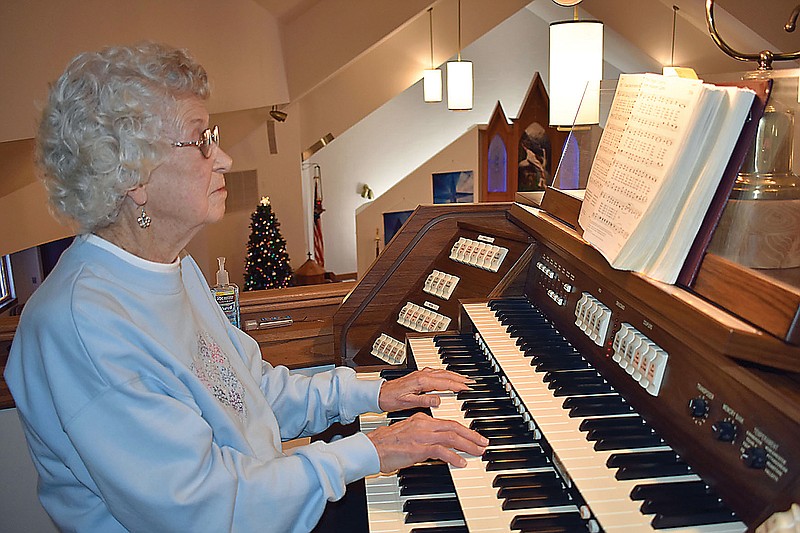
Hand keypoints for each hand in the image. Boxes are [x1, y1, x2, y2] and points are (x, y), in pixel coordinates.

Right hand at [366, 412, 488, 471]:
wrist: (370, 448)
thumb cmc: (385, 445)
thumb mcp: (408, 435)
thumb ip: (423, 437)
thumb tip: (437, 447)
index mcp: (421, 419)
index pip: (447, 422)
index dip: (463, 429)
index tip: (473, 436)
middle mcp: (423, 424)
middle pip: (454, 427)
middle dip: (471, 435)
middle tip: (483, 443)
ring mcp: (421, 435)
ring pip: (451, 437)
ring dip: (468, 445)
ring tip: (478, 452)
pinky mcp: (418, 448)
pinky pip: (441, 451)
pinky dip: (454, 456)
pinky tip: (461, 462)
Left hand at [378, 367, 472, 411]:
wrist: (379, 394)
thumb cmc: (391, 399)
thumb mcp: (408, 403)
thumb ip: (424, 401)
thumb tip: (438, 400)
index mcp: (421, 382)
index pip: (444, 383)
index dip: (457, 386)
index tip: (467, 388)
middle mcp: (422, 375)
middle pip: (445, 375)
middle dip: (460, 378)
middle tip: (471, 382)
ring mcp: (420, 374)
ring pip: (441, 372)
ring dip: (454, 375)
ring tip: (464, 379)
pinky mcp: (418, 375)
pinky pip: (436, 372)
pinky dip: (445, 374)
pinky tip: (448, 376)